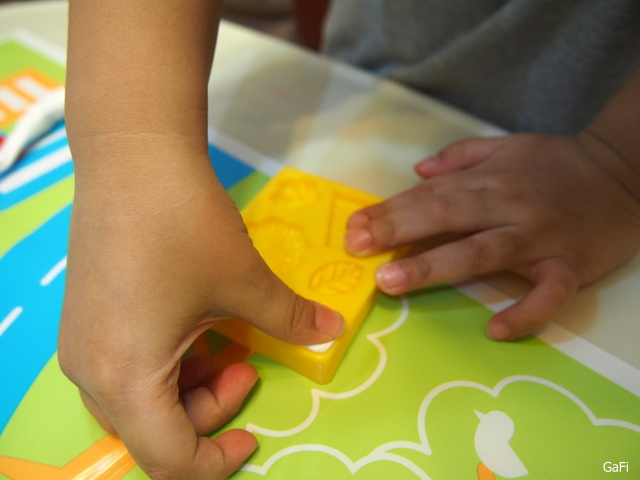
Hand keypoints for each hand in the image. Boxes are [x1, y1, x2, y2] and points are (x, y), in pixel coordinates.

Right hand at [58, 150, 343, 479]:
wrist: (133, 155)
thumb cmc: (183, 222)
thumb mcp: (244, 280)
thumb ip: (288, 320)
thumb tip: (329, 332)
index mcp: (125, 377)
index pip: (169, 460)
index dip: (218, 460)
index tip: (253, 434)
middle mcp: (91, 372)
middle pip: (153, 431)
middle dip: (209, 413)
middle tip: (246, 366)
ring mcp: (81, 344)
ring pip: (140, 401)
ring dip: (189, 388)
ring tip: (226, 340)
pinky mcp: (85, 319)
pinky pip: (126, 368)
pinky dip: (167, 365)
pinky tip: (196, 323)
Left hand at [345, 132, 639, 339]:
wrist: (626, 172)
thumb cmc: (558, 163)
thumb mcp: (507, 146)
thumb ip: (460, 157)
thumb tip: (417, 172)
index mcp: (490, 179)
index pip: (430, 195)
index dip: (390, 210)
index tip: (355, 227)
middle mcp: (509, 206)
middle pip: (448, 216)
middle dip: (399, 231)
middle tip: (357, 249)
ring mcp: (539, 237)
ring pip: (482, 251)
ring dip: (435, 266)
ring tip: (393, 283)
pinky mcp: (570, 266)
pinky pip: (548, 294)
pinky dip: (525, 313)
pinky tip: (495, 330)